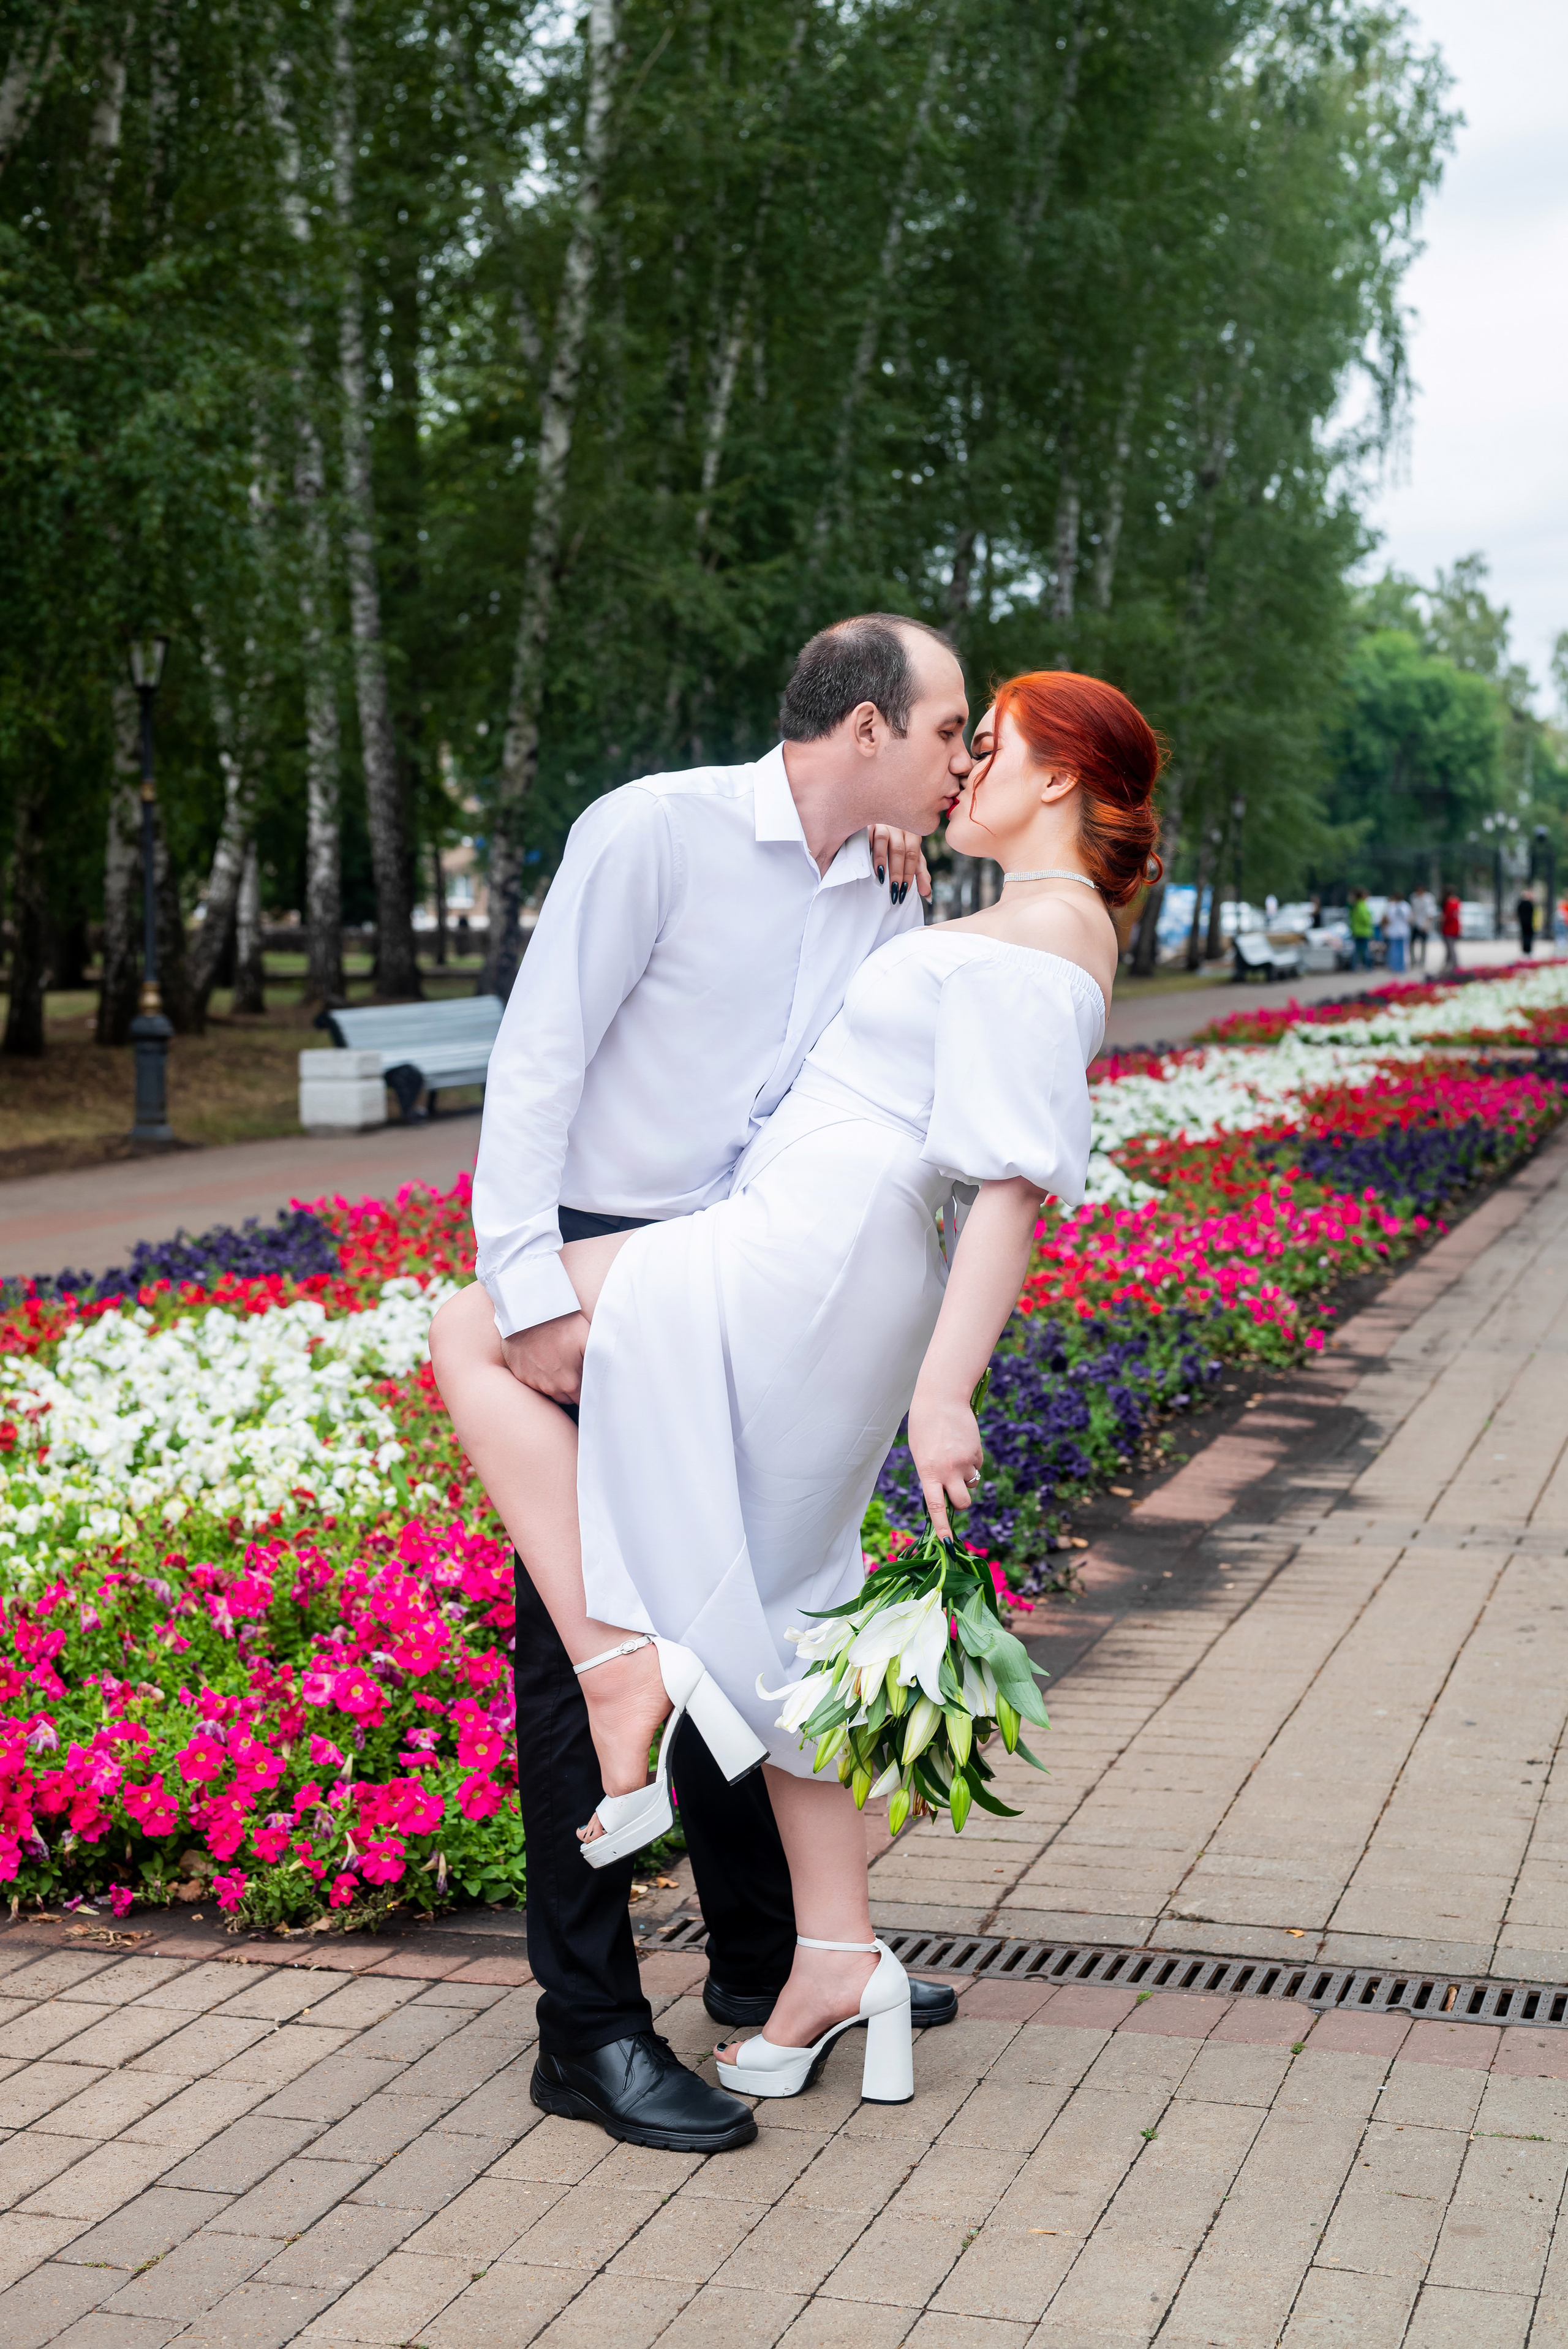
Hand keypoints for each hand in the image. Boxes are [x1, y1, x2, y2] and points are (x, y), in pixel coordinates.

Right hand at [501, 1310, 589, 1404]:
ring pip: (549, 1390)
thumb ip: (598, 1360)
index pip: (582, 1400)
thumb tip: (606, 1375)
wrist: (529, 1313)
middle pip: (566, 1397)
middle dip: (572, 1387)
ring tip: (558, 1361)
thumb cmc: (561, 1323)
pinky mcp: (520, 1373)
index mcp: (569, 1383)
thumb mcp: (587, 1338)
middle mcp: (549, 1388)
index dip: (586, 1390)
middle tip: (574, 1367)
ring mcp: (532, 1382)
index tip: (587, 1377)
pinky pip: (533, 1381)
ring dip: (555, 1382)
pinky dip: (539, 1374)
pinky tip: (543, 1359)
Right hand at [869, 825, 931, 904]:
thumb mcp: (912, 856)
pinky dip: (867, 847)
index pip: (912, 855)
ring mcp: (883, 823)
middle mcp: (899, 827)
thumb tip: (928, 895)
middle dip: (897, 872)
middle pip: (899, 850)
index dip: (909, 874)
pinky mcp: (868, 823)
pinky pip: (867, 834)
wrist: (883, 821)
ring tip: (880, 878)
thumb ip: (920, 874)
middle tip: (893, 889)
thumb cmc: (899, 844)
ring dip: (881, 860)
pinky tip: (866, 861)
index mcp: (913, 835)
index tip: (904, 890)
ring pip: (883, 839)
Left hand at [907, 1389, 981, 1540]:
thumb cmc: (924, 1426)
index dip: (942, 1527)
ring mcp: (965, 1462)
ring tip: (954, 1455)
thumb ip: (931, 1475)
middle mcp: (948, 1470)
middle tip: (956, 1494)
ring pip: (972, 1483)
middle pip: (963, 1503)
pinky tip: (962, 1444)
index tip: (947, 1544)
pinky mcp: (977, 1452)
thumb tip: (945, 1494)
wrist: (941, 1398)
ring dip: (966, 1477)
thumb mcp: (920, 1454)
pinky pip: (977, 1466)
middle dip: (961, 1503)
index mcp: (928, 1472)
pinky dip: (972, 1460)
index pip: (936, 1507)